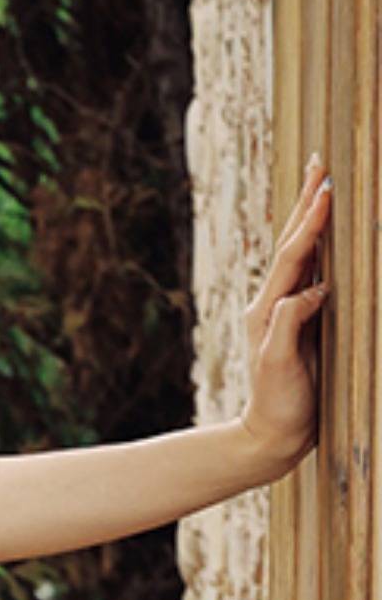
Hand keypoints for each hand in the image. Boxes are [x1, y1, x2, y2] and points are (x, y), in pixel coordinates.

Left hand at [237, 154, 332, 479]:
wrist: (272, 436)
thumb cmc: (277, 403)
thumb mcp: (279, 364)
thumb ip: (290, 324)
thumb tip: (310, 292)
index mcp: (270, 307)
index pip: (294, 255)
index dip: (310, 222)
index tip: (326, 189)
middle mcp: (276, 301)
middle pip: (294, 242)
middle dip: (307, 202)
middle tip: (319, 163)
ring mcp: (289, 309)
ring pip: (304, 252)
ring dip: (312, 217)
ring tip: (323, 186)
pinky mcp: (302, 321)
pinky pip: (313, 273)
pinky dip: (322, 247)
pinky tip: (330, 236)